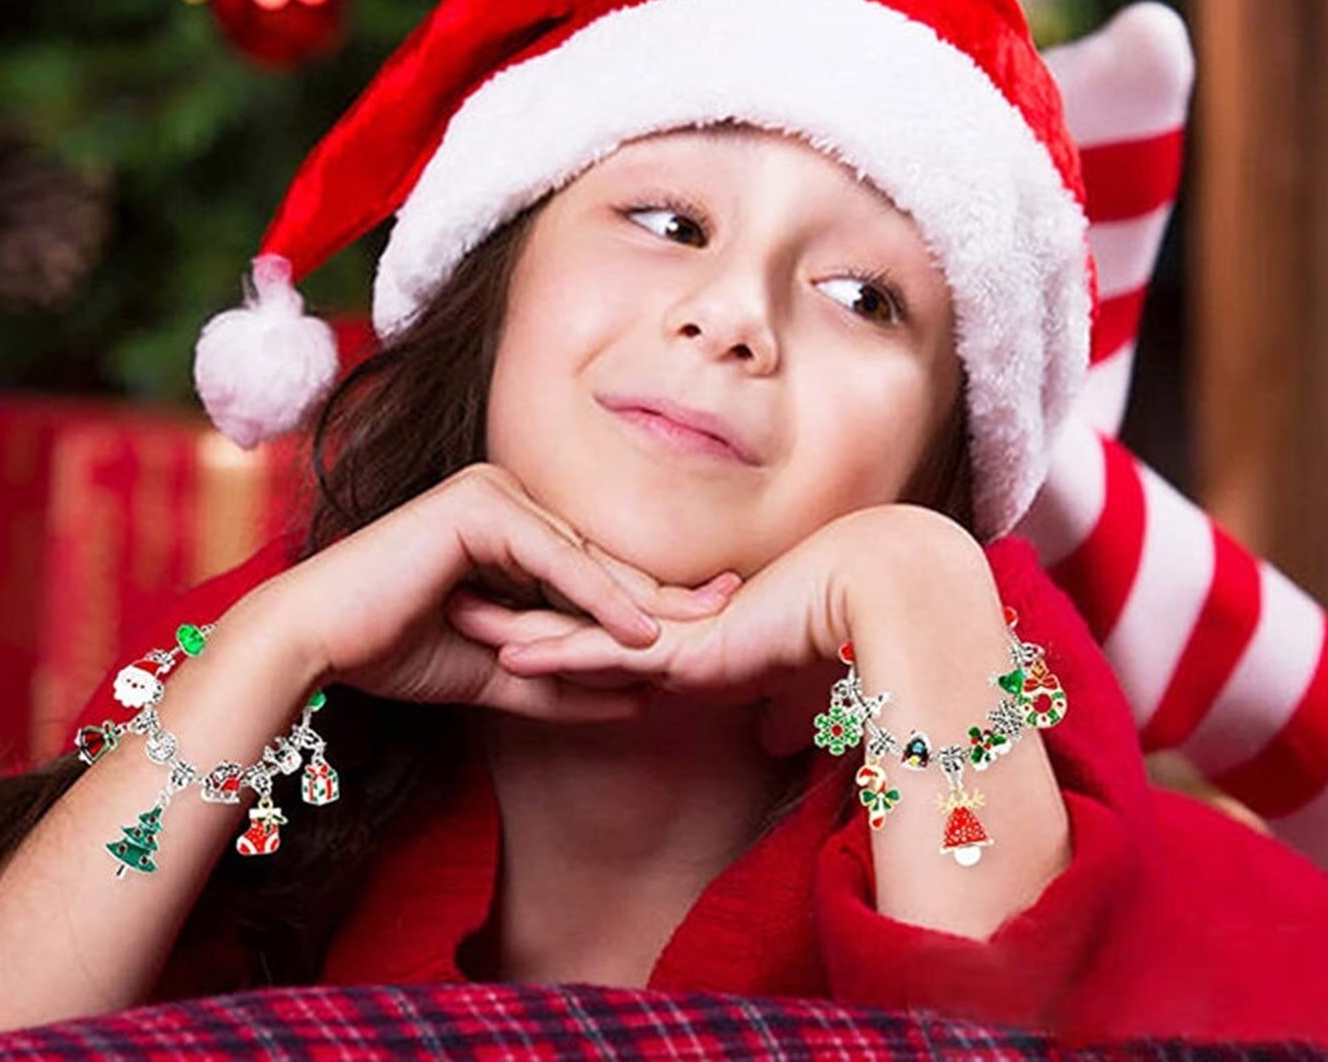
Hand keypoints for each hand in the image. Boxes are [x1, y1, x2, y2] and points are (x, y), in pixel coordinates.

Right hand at [239, 462, 739, 725]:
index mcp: (508, 524)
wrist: (315, 643)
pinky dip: (599, 597)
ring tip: (704, 629)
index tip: (708, 621)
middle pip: (599, 557)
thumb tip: (634, 698)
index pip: (591, 567)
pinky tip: (642, 632)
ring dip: (643, 599)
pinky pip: (555, 558)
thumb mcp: (495, 669)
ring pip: (583, 558)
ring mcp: (491, 492)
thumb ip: (558, 678)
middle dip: (667, 591)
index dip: (650, 598)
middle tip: (733, 610)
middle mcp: (504, 496)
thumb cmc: (392, 649)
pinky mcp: (478, 505)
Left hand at [445, 502, 987, 752]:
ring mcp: (674, 632)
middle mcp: (670, 629)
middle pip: (578, 620)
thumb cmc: (842, 635)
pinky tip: (514, 655)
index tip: (506, 623)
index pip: (607, 636)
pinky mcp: (686, 643)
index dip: (556, 627)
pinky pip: (610, 650)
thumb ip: (779, 709)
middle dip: (517, 612)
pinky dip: (561, 654)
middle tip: (458, 603)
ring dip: (519, 629)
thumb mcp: (800, 688)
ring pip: (580, 628)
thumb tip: (777, 734)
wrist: (870, 594)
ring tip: (462, 620)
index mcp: (685, 638)